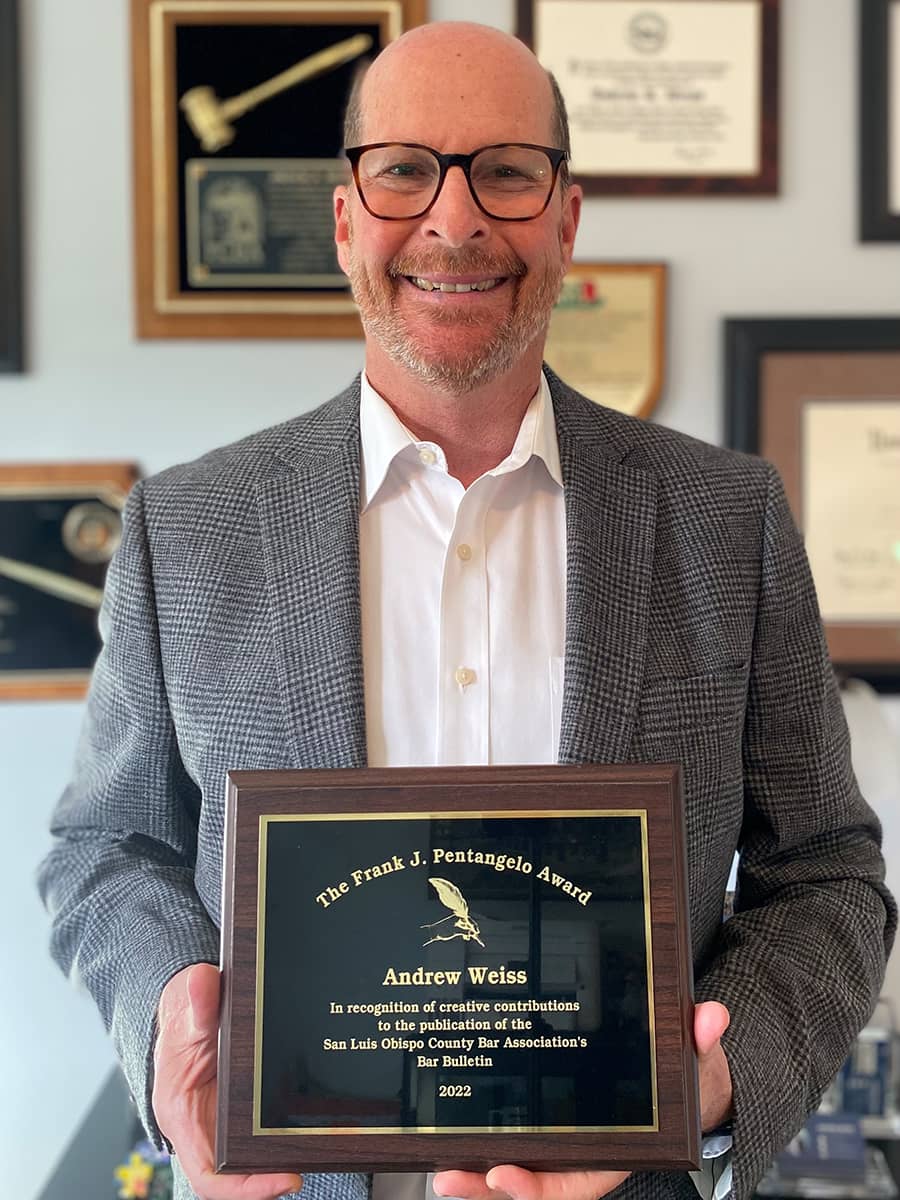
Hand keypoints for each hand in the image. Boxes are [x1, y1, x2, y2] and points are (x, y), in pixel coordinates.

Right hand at [152, 963, 301, 1199]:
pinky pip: (267, 1128)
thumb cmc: (183, 1017)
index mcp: (182, 1115)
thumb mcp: (187, 1010)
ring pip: (256, 1153)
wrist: (191, 1007)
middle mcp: (205, 1127)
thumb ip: (197, 1003)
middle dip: (274, 1175)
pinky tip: (320, 1122)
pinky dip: (290, 1131)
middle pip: (239, 1170)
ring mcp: (226, 1121)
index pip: (209, 1174)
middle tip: (310, 1167)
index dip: (245, 1186)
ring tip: (327, 1144)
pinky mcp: (245, 1108)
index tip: (284, 1181)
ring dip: (286, 1154)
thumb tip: (202, 982)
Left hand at [432, 1001, 733, 1199]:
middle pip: (527, 1184)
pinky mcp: (538, 1118)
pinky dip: (475, 1135)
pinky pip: (505, 1134)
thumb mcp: (698, 1065)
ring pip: (508, 1165)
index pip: (570, 1187)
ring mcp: (554, 1141)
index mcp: (611, 1156)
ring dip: (471, 1169)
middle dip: (486, 1187)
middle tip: (449, 1176)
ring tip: (434, 1164)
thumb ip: (701, 1044)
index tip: (505, 1176)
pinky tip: (441, 1127)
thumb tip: (709, 1018)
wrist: (677, 1075)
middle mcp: (577, 1156)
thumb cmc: (684, 1078)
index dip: (537, 1189)